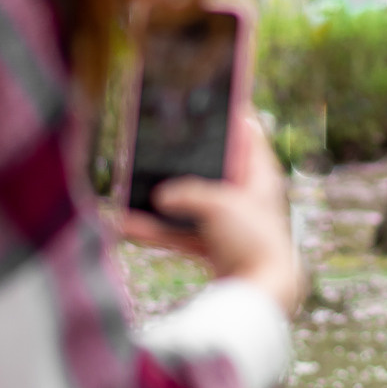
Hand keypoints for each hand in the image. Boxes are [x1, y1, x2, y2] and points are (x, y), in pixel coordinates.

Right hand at [120, 116, 305, 315]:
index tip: (214, 95)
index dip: (232, 113)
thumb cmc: (252, 241)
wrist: (261, 293)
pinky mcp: (213, 246)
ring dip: (159, 199)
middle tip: (158, 138)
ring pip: (188, 202)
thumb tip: (161, 197)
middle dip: (183, 158)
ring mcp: (228, 222)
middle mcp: (245, 196)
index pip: (248, 133)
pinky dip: (155, 230)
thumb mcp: (218, 206)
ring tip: (128, 186)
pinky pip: (179, 233)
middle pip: (211, 166)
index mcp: (260, 175)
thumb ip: (188, 194)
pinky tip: (125, 225)